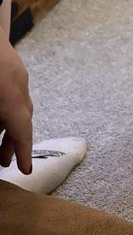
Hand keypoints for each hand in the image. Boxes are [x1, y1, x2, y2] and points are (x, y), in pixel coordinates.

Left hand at [0, 34, 32, 174]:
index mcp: (10, 96)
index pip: (23, 130)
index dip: (25, 152)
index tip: (26, 171)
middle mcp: (19, 84)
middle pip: (23, 118)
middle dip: (14, 141)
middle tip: (4, 161)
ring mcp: (16, 71)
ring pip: (18, 104)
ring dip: (8, 124)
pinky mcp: (10, 64)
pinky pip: (12, 92)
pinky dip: (6, 107)